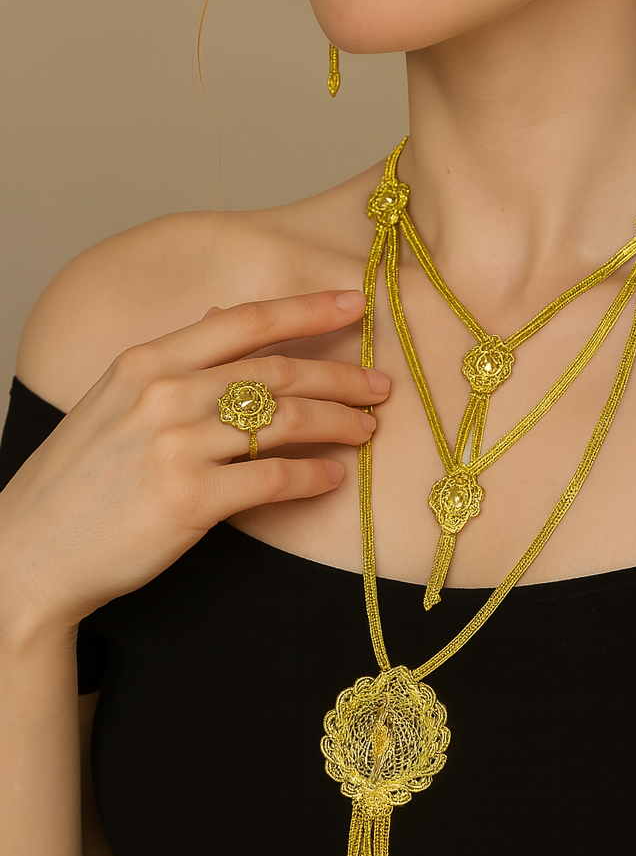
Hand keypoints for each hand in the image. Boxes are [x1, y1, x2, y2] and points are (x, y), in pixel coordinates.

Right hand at [0, 291, 385, 639]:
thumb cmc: (78, 478)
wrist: (30, 553)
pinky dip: (312, 475)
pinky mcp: (189, 501)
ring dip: (338, 422)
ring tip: (366, 429)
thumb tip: (220, 316)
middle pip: (278, 369)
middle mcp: (164, 393)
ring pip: (285, 420)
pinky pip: (273, 478)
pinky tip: (333, 476)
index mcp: (147, 360)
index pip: (245, 320)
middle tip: (381, 384)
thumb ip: (172, 360)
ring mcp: (176, 446)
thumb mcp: (114, 399)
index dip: (308, 308)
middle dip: (341, 373)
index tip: (356, 302)